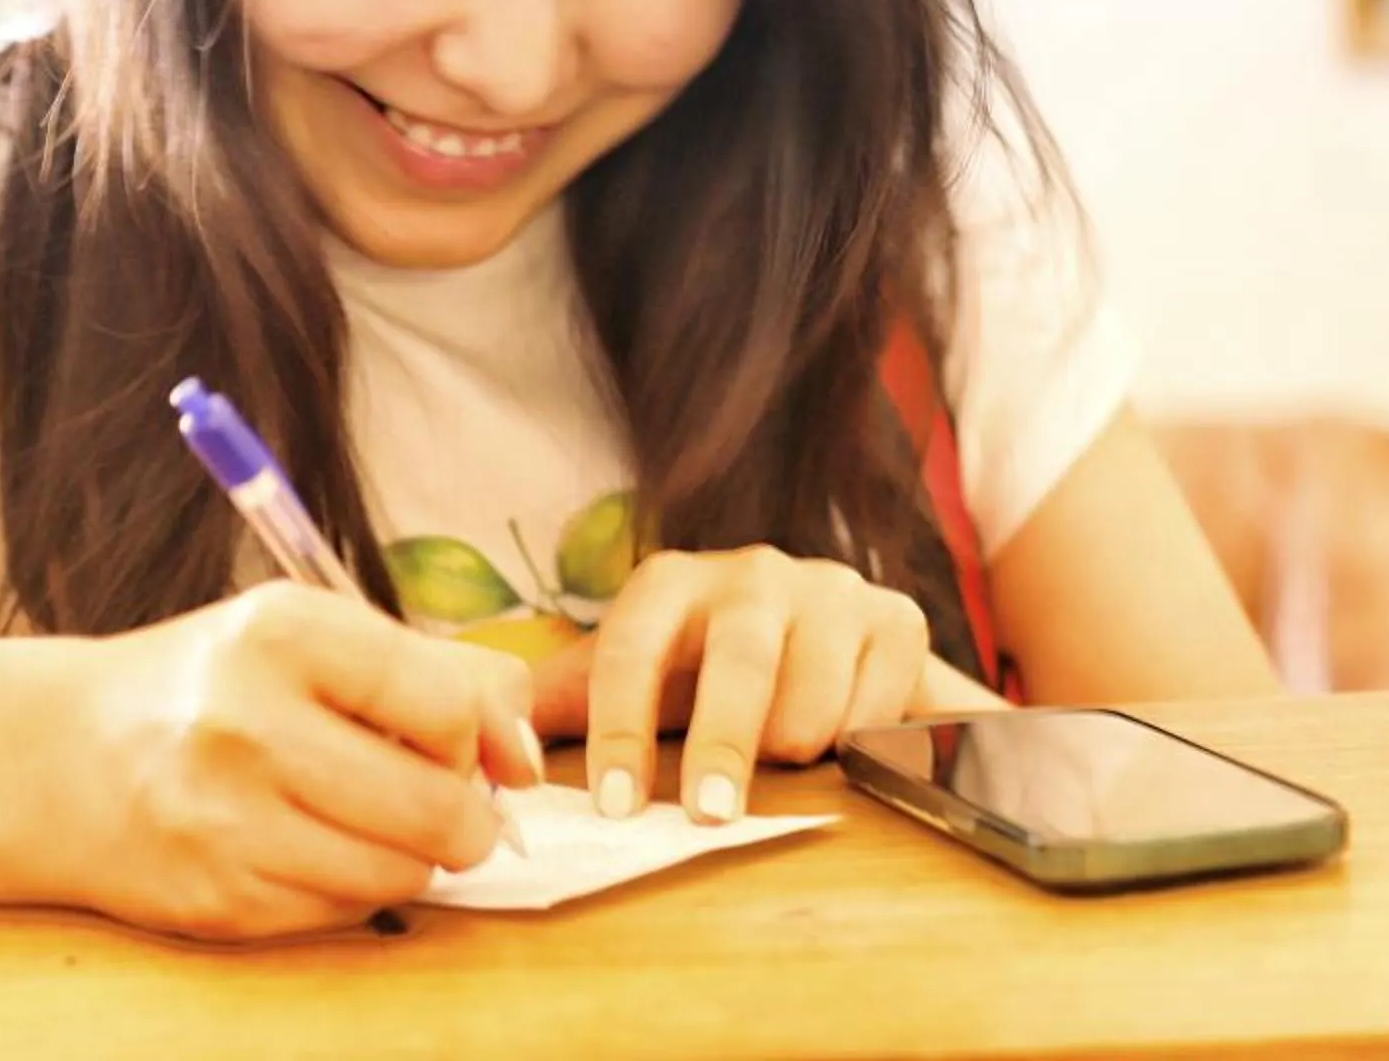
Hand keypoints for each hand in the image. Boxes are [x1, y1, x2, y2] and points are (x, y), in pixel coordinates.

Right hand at [47, 582, 543, 941]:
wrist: (64, 756)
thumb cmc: (213, 684)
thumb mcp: (311, 634)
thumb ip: (435, 672)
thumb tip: (526, 754)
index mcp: (281, 633)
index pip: (449, 705)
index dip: (484, 736)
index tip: (473, 745)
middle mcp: (248, 726)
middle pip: (439, 806)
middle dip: (467, 815)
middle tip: (442, 798)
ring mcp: (228, 823)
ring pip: (402, 873)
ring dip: (413, 855)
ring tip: (372, 817)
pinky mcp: (219, 902)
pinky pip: (346, 913)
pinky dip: (353, 886)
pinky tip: (312, 845)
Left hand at [533, 546, 932, 825]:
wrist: (829, 640)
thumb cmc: (705, 668)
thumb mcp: (636, 676)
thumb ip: (563, 702)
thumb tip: (489, 742)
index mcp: (671, 584)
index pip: (631, 650)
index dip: (619, 730)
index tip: (615, 806)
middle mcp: (752, 572)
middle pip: (738, 662)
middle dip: (723, 745)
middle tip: (711, 816)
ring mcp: (831, 590)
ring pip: (814, 695)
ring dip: (796, 748)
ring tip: (785, 758)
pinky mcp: (899, 620)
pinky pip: (879, 707)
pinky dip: (858, 745)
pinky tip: (845, 744)